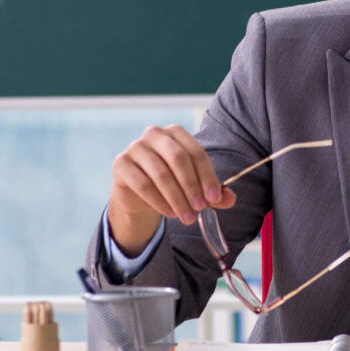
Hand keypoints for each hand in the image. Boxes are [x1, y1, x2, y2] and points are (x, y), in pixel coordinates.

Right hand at [108, 125, 235, 256]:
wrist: (138, 195)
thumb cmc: (171, 184)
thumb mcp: (194, 187)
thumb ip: (212, 192)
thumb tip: (229, 199)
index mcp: (175, 133)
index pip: (195, 152)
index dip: (207, 176)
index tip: (215, 199)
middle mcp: (154, 134)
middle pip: (178, 158)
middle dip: (192, 186)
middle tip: (200, 208)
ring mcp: (135, 147)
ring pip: (160, 173)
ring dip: (177, 198)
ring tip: (187, 217)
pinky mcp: (121, 163)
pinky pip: (142, 183)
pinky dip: (159, 201)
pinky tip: (170, 213)